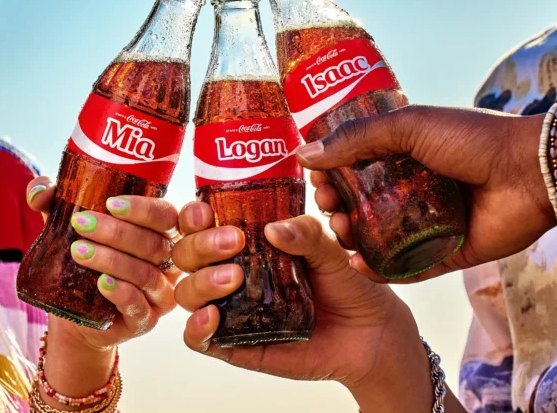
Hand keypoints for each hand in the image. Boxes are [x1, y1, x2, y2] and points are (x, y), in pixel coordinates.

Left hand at [25, 177, 180, 396]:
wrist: (74, 314)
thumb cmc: (80, 263)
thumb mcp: (66, 228)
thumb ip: (53, 203)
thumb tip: (39, 191)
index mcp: (159, 234)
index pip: (165, 216)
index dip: (142, 209)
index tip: (109, 203)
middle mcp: (167, 262)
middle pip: (154, 244)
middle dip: (116, 232)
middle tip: (80, 224)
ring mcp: (159, 294)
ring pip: (145, 274)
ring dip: (112, 260)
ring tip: (78, 252)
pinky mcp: (146, 320)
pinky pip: (140, 307)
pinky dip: (121, 293)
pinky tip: (101, 284)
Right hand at [172, 207, 438, 411]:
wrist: (370, 334)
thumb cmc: (347, 285)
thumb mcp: (331, 250)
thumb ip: (305, 234)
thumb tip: (273, 229)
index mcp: (247, 242)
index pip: (202, 224)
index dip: (194, 215)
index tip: (207, 211)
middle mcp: (231, 272)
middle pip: (186, 255)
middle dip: (200, 245)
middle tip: (233, 241)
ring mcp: (231, 309)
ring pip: (187, 293)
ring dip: (201, 282)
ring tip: (233, 279)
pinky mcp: (235, 345)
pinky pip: (199, 340)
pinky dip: (197, 327)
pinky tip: (214, 317)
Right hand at [300, 105, 554, 283]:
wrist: (532, 173)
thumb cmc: (472, 140)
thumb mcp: (409, 127)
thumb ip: (357, 139)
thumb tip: (303, 153)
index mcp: (406, 153)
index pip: (356, 166)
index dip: (331, 174)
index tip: (313, 181)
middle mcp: (414, 188)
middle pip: (363, 205)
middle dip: (337, 208)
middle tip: (326, 209)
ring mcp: (429, 223)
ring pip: (379, 238)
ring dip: (353, 239)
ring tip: (341, 234)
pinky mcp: (446, 253)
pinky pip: (407, 267)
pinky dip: (381, 270)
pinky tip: (358, 266)